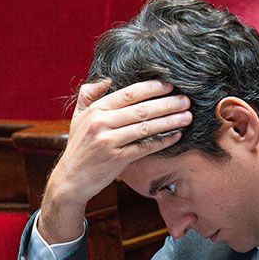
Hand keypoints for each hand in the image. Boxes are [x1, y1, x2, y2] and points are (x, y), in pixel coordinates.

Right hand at [37, 79, 191, 242]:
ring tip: (187, 117)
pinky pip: (144, 147)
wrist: (71, 179)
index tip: (170, 86)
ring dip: (170, 121)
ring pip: (146, 127)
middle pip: (141, 109)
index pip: (129, 94)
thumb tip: (108, 80)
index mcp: (95, 109)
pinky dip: (162, 141)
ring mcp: (108, 141)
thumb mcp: (78, 117)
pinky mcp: (116, 159)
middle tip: (186, 100)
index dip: (152, 88)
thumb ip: (89, 95)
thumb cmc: (78, 146)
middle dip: (167, 104)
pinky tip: (176, 136)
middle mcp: (101, 123)